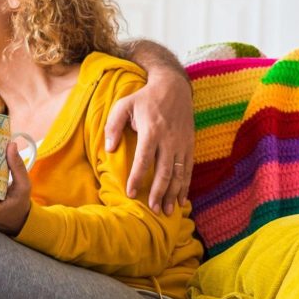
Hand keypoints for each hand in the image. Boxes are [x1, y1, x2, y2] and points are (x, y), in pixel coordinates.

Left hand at [104, 75, 193, 215]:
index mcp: (152, 131)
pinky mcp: (189, 145)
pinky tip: (181, 200)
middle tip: (152, 209)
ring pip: (179, 174)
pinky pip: (188, 169)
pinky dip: (185, 186)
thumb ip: (113, 126)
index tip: (130, 194)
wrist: (174, 87)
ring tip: (166, 211)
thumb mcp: (123, 105)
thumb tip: (109, 149)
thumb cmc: (144, 98)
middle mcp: (169, 139)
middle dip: (158, 193)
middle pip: (164, 172)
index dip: (136, 178)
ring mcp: (181, 143)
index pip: (144, 160)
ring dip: (173, 194)